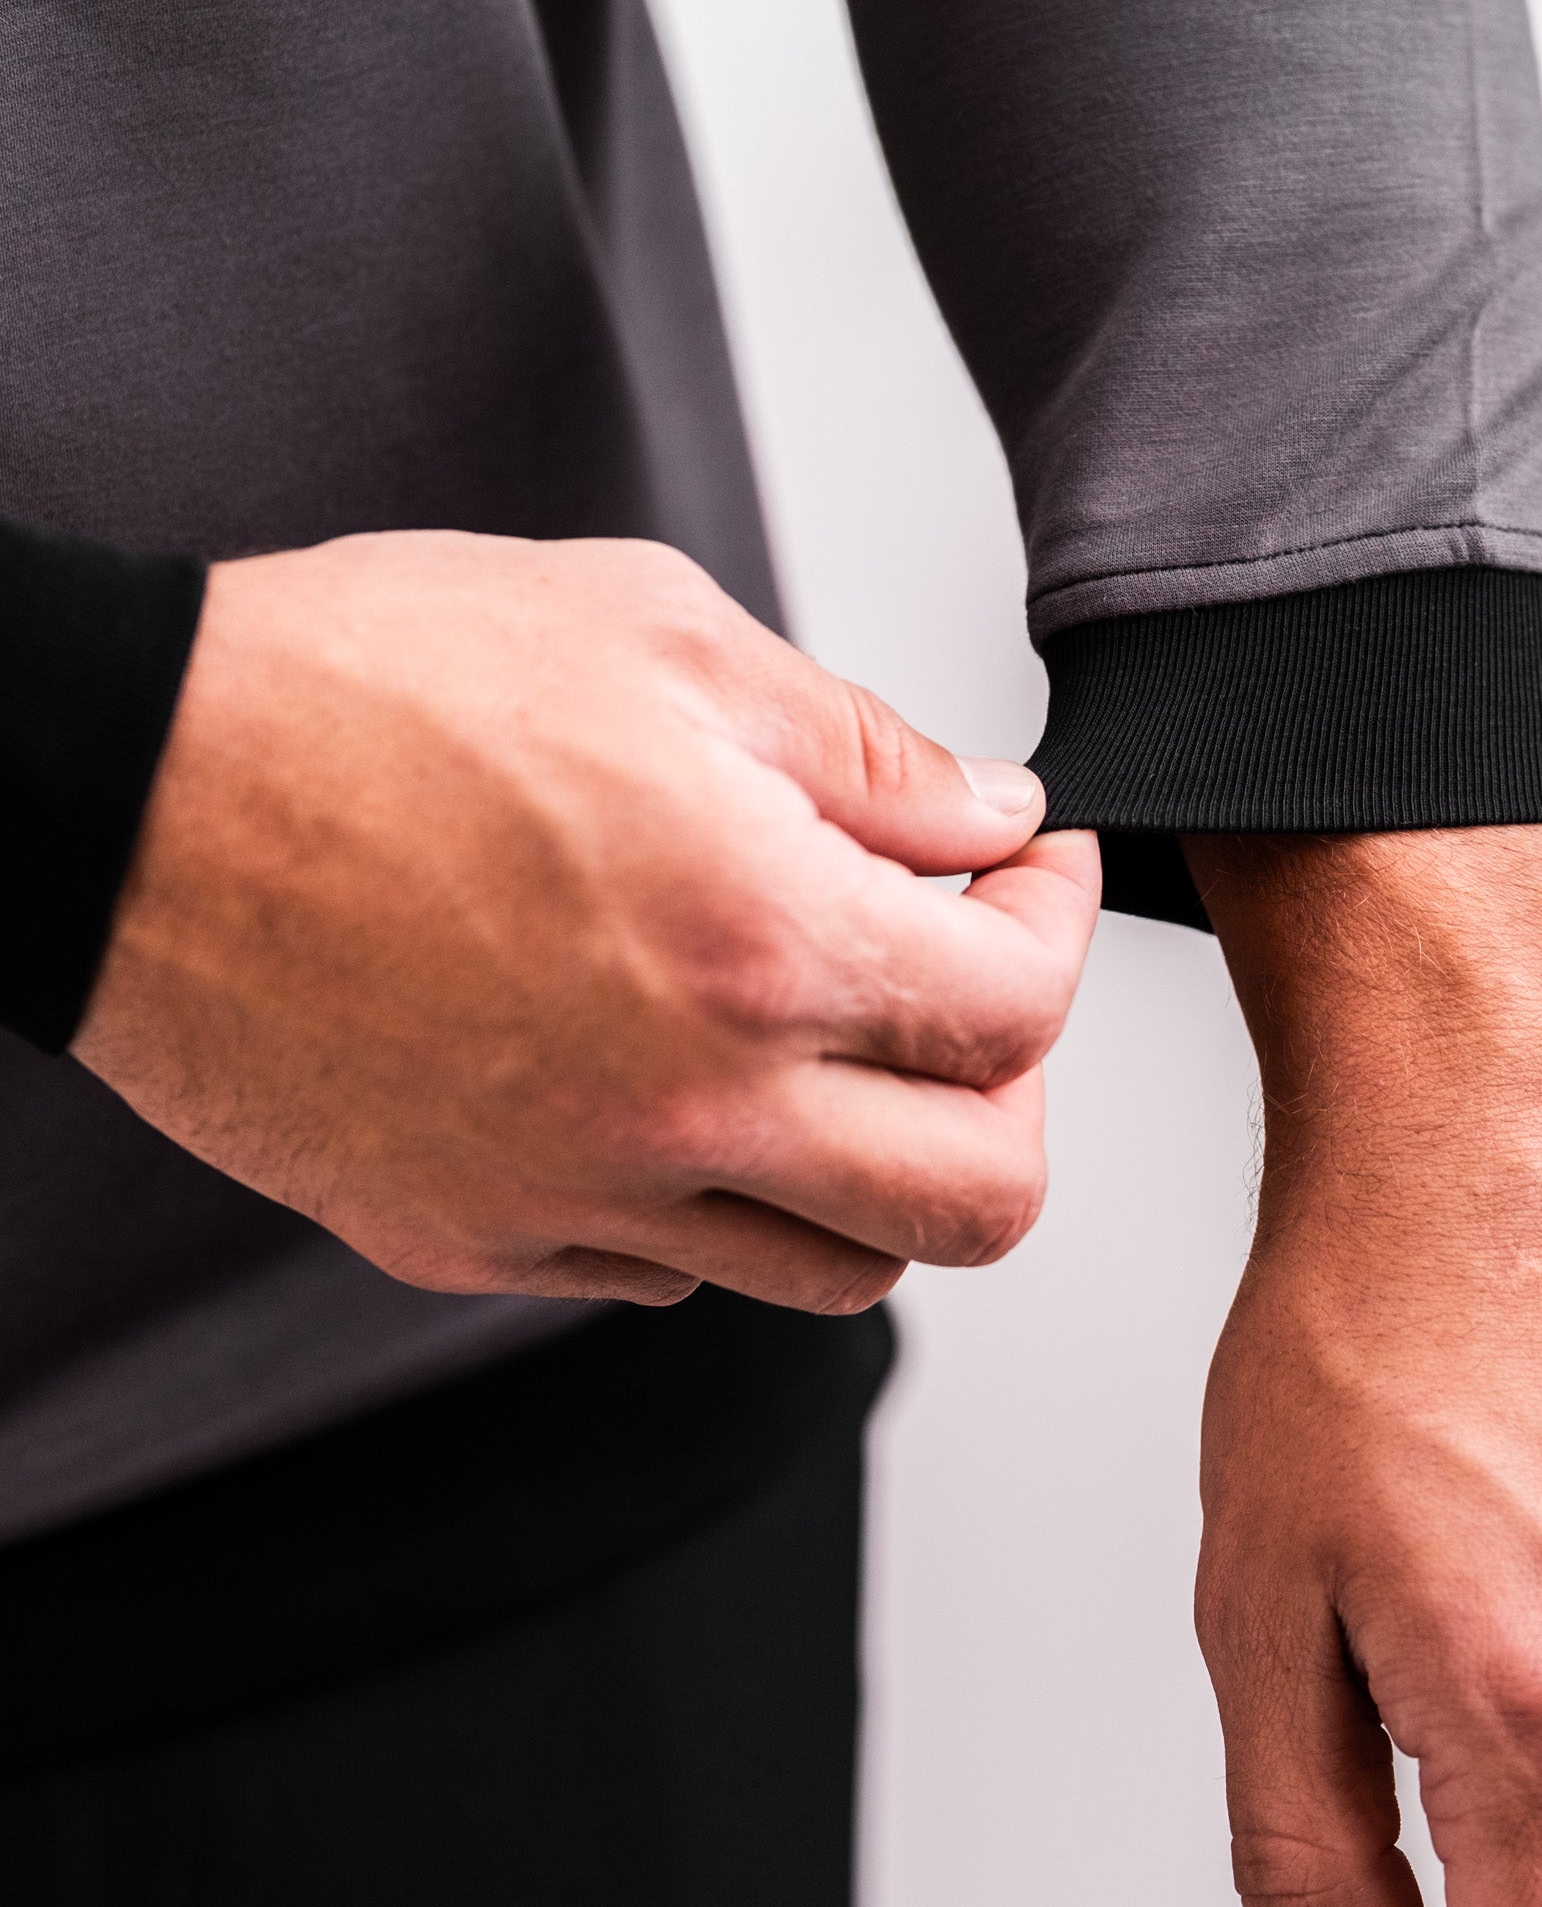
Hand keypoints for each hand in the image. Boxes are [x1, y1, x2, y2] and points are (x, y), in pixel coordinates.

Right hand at [76, 530, 1098, 1309]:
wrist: (117, 790)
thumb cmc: (364, 685)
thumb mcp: (656, 634)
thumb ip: (864, 751)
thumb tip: (988, 821)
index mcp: (759, 943)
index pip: (1021, 1009)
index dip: (1058, 925)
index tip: (1025, 871)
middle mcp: (687, 1108)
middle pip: (980, 1202)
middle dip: (1014, 1094)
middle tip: (963, 992)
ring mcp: (575, 1200)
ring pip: (835, 1272)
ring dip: (876, 1165)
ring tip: (826, 1043)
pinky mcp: (475, 1240)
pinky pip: (667, 1271)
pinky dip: (716, 1196)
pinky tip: (671, 1079)